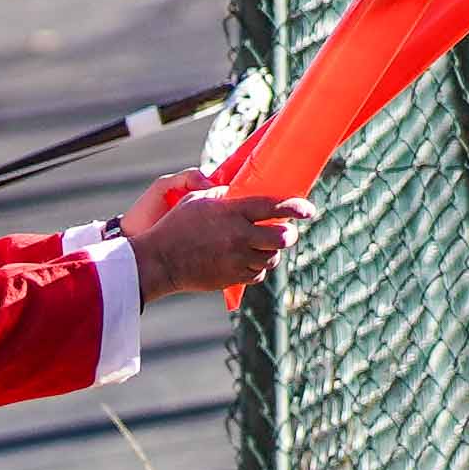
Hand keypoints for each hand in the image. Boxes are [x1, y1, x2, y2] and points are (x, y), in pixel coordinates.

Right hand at [131, 186, 307, 301]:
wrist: (160, 262)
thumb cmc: (175, 226)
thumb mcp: (196, 200)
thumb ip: (222, 195)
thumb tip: (239, 191)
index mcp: (231, 212)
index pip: (274, 208)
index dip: (296, 208)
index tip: (308, 210)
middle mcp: (238, 236)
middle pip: (282, 238)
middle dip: (289, 234)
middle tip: (286, 231)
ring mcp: (236, 259)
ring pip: (271, 258)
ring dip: (271, 252)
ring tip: (261, 246)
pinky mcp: (232, 278)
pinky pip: (257, 275)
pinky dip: (257, 268)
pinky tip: (247, 261)